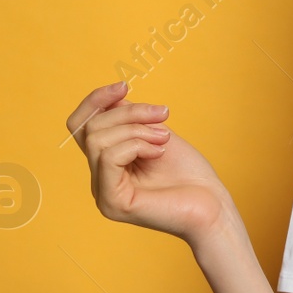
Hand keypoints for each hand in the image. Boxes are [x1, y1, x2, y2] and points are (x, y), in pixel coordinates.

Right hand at [65, 81, 237, 246]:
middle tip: (164, 117)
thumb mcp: (155, 134)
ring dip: (137, 129)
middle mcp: (98, 179)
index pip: (80, 125)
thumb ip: (130, 119)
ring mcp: (102, 193)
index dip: (96, 100)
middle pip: (91, 128)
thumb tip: (111, 96)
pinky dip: (136, 145)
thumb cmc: (189, 174)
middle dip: (130, 113)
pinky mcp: (112, 203)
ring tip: (164, 139)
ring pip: (98, 139)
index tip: (124, 86)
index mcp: (105, 163)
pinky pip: (109, 157)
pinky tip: (158, 152)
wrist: (212, 206)